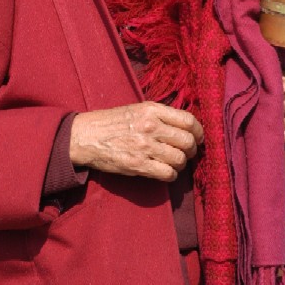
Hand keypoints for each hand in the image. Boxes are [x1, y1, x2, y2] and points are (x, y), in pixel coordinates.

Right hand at [69, 101, 203, 181]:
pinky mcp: (138, 165)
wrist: (85, 136)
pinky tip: (165, 173)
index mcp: (152, 109)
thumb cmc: (111, 122)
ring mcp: (144, 146)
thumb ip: (160, 115)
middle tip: (187, 153)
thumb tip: (184, 126)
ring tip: (173, 163)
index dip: (199, 131)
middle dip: (192, 150)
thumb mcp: (136, 109)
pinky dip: (171, 176)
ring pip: (179, 159)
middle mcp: (151, 126)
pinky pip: (167, 173)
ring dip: (181, 164)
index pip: (188, 120)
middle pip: (187, 141)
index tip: (198, 137)